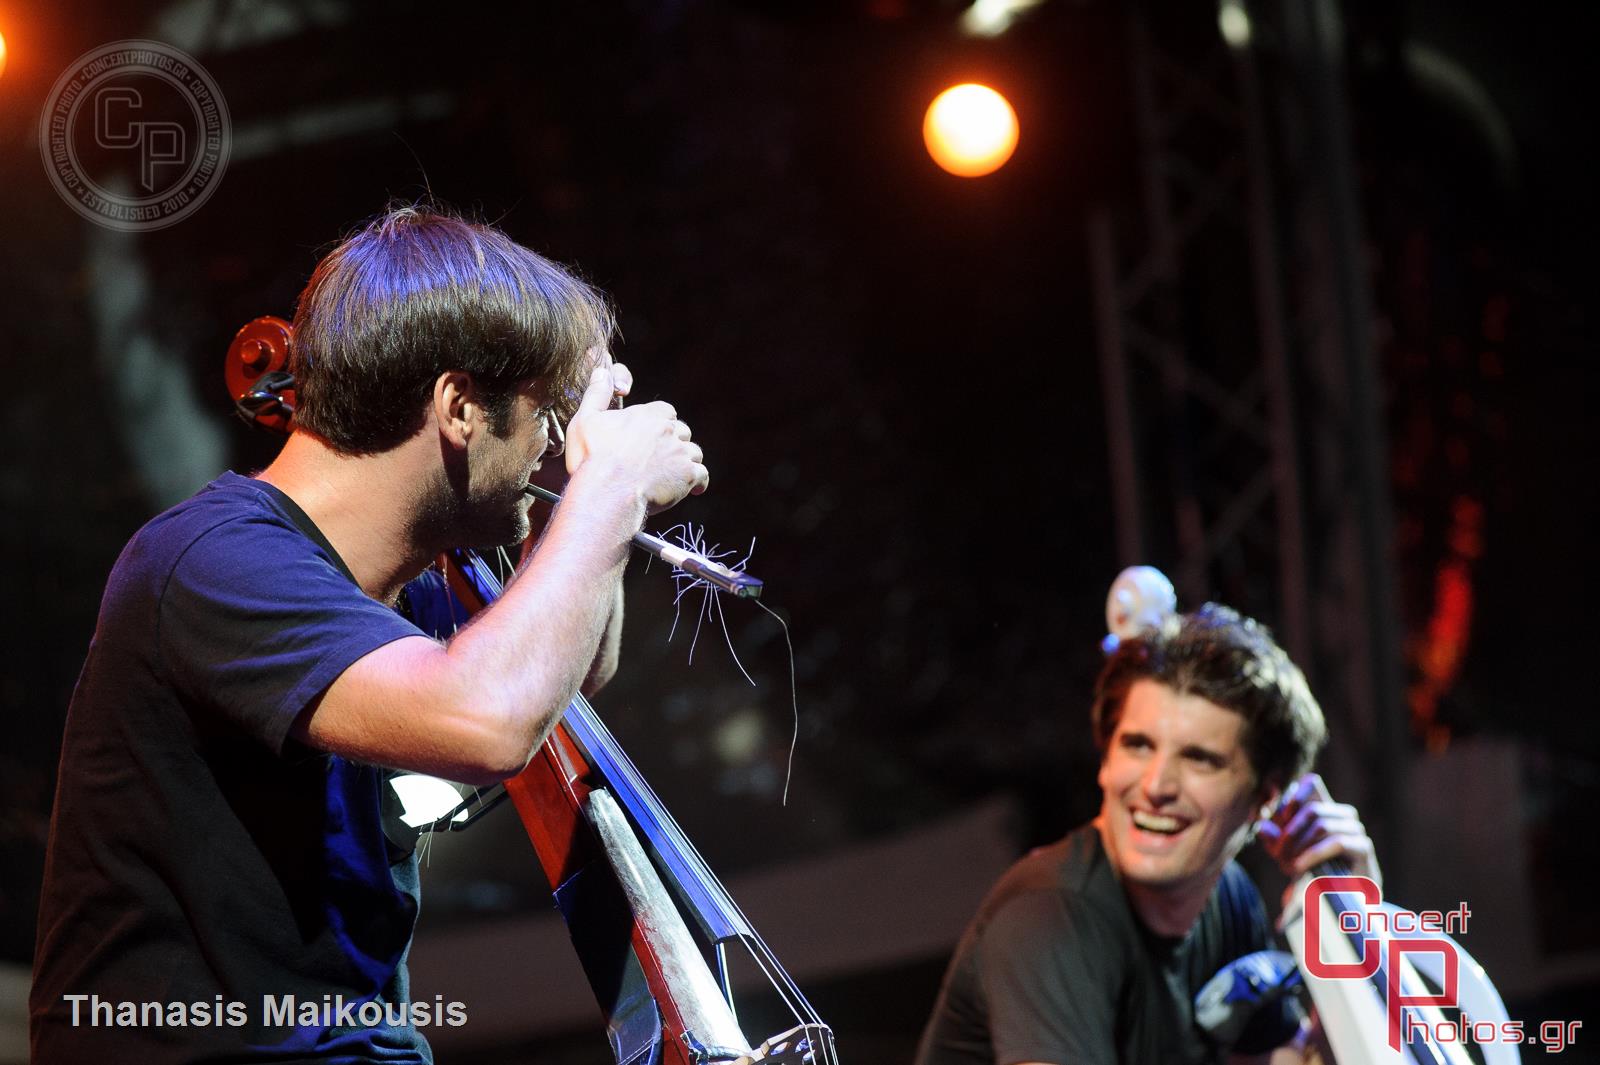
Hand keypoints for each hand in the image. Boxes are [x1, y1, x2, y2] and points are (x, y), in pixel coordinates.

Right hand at [563, 363, 707, 511]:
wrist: (607, 492)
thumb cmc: (593, 458)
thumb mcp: (586, 420)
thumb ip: (597, 394)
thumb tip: (601, 371)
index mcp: (647, 415)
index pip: (665, 411)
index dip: (661, 423)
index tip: (653, 434)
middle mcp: (667, 430)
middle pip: (682, 432)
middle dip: (674, 443)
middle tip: (661, 458)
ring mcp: (680, 452)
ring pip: (694, 453)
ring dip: (686, 462)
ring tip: (674, 474)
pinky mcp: (688, 475)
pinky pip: (702, 476)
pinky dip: (698, 482)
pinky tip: (693, 490)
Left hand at [1257, 773, 1380, 886]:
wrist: (1342, 898)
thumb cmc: (1313, 870)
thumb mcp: (1286, 852)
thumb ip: (1274, 838)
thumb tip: (1263, 827)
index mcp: (1326, 807)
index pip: (1311, 783)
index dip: (1291, 799)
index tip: (1275, 821)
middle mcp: (1344, 814)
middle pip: (1311, 809)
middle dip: (1289, 832)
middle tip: (1276, 853)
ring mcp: (1356, 829)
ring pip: (1321, 825)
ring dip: (1299, 845)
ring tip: (1286, 865)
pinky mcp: (1363, 847)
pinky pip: (1336, 843)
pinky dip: (1312, 855)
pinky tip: (1298, 867)